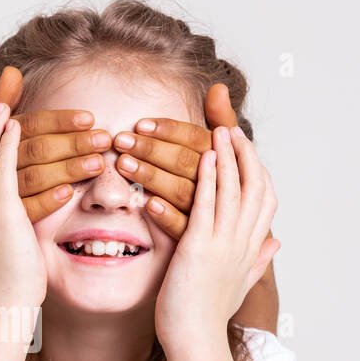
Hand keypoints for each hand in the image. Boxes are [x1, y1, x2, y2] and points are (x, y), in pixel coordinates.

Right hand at [0, 66, 111, 221]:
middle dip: (73, 142)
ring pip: (35, 176)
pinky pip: (27, 208)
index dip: (60, 120)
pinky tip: (69, 193)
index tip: (88, 119)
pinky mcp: (3, 219)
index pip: (30, 124)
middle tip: (102, 139)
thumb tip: (12, 72)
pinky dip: (48, 200)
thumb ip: (3, 102)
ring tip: (96, 163)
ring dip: (68, 168)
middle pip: (36, 148)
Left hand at [114, 83, 273, 248]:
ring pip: (184, 190)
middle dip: (154, 148)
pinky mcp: (201, 245)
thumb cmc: (227, 209)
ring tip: (126, 163)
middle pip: (190, 162)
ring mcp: (217, 219)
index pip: (201, 141)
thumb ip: (222, 123)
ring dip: (153, 175)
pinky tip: (147, 202)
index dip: (170, 131)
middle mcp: (229, 191)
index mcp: (234, 167)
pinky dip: (166, 213)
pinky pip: (184, 226)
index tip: (143, 123)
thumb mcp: (228, 161)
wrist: (228, 272)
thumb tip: (217, 88)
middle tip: (125, 139)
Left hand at [155, 125, 279, 347]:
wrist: (195, 341)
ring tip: (220, 131)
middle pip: (254, 189)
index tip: (249, 153)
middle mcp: (241, 244)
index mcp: (250, 251)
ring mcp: (223, 245)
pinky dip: (209, 179)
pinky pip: (207, 206)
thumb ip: (258, 260)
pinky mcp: (200, 248)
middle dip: (246, 156)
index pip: (266, 202)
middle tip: (233, 130)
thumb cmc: (208, 317)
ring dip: (228, 158)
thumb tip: (277, 243)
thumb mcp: (240, 285)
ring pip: (233, 191)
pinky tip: (205, 157)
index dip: (260, 173)